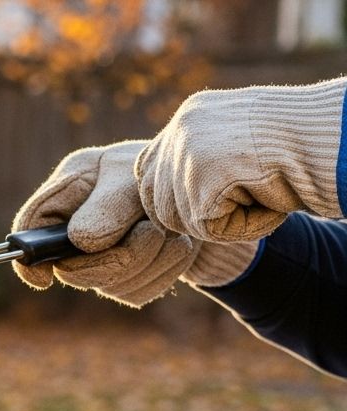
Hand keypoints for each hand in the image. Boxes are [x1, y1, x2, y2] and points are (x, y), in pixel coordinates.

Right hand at [12, 141, 248, 306]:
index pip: (29, 227)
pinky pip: (135, 293)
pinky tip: (178, 247)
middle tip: (150, 232)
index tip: (45, 278)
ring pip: (108, 284)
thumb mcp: (139, 177)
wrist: (222, 193)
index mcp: (70, 189)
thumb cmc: (174, 169)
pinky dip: (164, 271)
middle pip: (72, 268)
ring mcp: (100, 256)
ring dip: (149, 260)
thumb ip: (109, 207)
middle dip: (117, 257)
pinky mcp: (127, 279)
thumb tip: (81, 243)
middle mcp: (77, 225)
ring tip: (171, 231)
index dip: (28, 257)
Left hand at [136, 79, 346, 241]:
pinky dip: (240, 227)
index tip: (202, 205)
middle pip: (157, 203)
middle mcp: (180, 129)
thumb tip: (161, 193)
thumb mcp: (239, 143)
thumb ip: (200, 159)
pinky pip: (207, 229)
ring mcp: (187, 152)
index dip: (167, 198)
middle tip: (243, 198)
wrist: (330, 137)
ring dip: (221, 221)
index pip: (146, 171)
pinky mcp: (201, 179)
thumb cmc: (297, 145)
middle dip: (194, 216)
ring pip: (181, 220)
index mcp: (187, 117)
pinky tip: (265, 200)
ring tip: (259, 192)